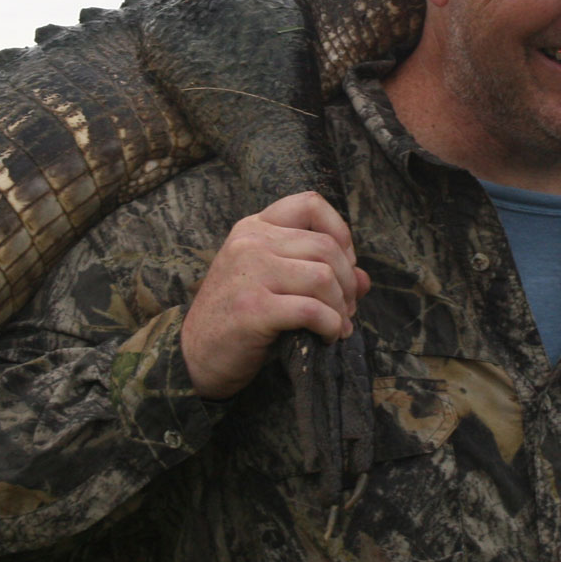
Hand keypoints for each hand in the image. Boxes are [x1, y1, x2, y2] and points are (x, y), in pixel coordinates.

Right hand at [180, 191, 370, 399]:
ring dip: (341, 307)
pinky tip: (327, 338)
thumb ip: (317, 275)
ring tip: (338, 326)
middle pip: (326, 247)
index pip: (311, 204)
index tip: (346, 264)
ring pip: (324, 277)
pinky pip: (312, 310)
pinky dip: (331, 327)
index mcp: (254, 228)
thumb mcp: (274, 285)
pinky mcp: (253, 308)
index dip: (341, 232)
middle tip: (347, 309)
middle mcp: (250, 242)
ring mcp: (249, 273)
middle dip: (348, 282)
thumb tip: (365, 280)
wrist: (195, 357)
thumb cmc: (238, 319)